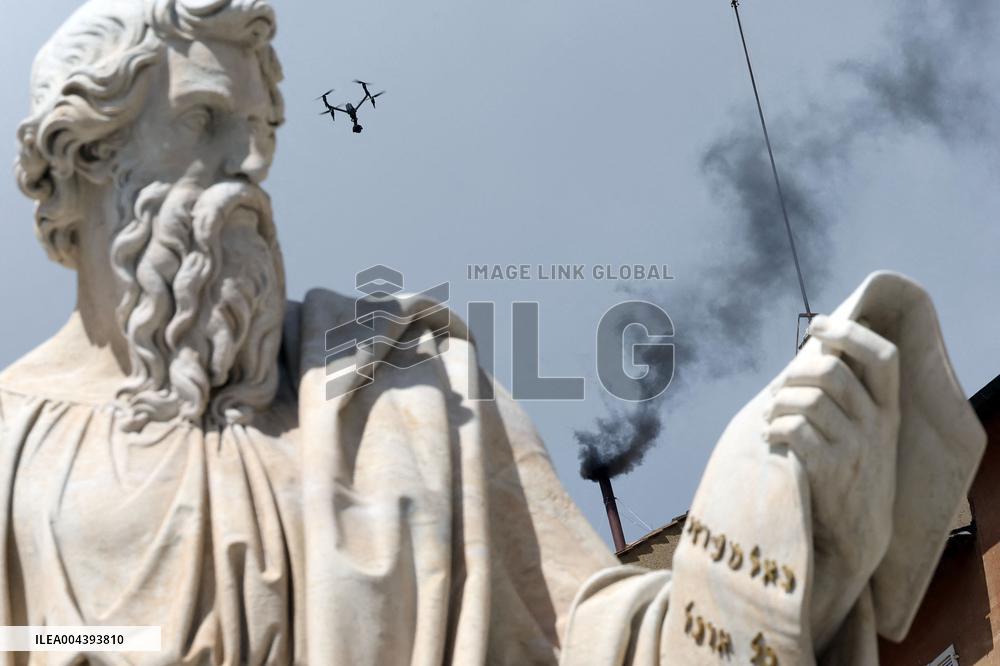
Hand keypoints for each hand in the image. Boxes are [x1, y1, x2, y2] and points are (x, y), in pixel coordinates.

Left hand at [762, 314, 900, 645]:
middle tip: (780, 388)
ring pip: (808, 399)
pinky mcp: (832, 470)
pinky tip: (769, 438)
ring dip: (778, 403)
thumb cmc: (848, 472)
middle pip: (832, 372)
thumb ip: (845, 397)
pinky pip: (794, 430)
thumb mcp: (863, 432)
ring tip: (770, 418)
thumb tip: (808, 354)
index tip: (818, 325)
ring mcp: (857, 448)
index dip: (850, 333)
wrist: (857, 534)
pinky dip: (773, 428)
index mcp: (887, 409)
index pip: (883, 356)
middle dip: (795, 373)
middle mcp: (877, 424)